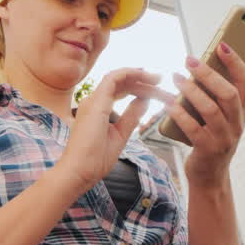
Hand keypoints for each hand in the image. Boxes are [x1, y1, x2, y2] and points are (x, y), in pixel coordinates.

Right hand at [58, 68, 167, 191]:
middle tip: (165, 86)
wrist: (79, 171)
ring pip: (120, 78)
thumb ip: (131, 116)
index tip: (160, 93)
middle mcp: (93, 101)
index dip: (140, 88)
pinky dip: (130, 73)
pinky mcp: (96, 102)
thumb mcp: (120, 134)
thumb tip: (144, 101)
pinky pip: (113, 77)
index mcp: (97, 109)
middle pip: (122, 84)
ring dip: (140, 76)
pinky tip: (145, 75)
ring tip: (159, 79)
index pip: (120, 91)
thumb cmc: (95, 159)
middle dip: (145, 83)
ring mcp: (93, 100)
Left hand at [168, 44, 244, 188]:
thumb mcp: (233, 116)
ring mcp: (224, 137)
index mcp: (244, 111)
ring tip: (176, 78)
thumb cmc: (217, 138)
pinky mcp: (207, 150)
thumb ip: (240, 92)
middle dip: (209, 74)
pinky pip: (193, 129)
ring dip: (192, 91)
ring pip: (211, 109)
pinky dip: (180, 114)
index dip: (236, 62)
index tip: (222, 45)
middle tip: (189, 60)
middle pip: (229, 93)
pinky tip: (169, 104)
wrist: (210, 175)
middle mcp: (237, 123)